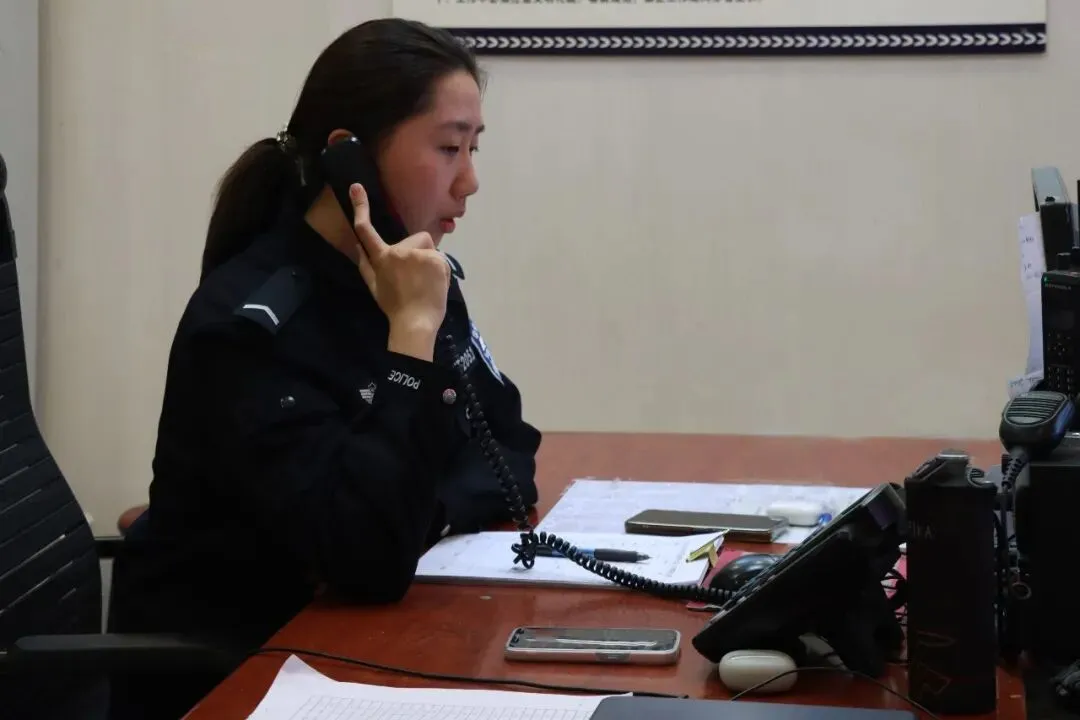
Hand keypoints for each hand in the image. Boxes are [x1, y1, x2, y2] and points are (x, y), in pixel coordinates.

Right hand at [350, 183, 448, 358]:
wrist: (415, 323)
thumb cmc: (394, 307)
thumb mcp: (374, 287)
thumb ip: (366, 264)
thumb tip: (358, 245)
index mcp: (381, 258)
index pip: (367, 230)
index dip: (360, 208)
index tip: (356, 187)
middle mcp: (398, 251)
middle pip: (415, 239)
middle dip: (418, 253)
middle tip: (416, 278)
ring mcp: (417, 254)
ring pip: (430, 248)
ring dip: (430, 261)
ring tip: (426, 283)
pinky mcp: (434, 259)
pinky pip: (440, 258)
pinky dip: (440, 269)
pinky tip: (435, 285)